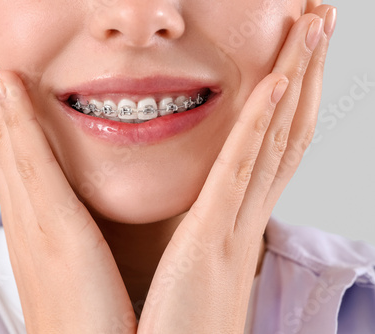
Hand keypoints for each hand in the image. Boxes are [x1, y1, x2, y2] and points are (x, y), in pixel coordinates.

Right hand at [0, 3, 136, 332]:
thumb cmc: (94, 313)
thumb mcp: (82, 251)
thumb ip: (75, 213)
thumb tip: (74, 190)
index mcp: (36, 208)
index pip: (6, 133)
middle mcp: (25, 205)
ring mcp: (34, 219)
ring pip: (0, 133)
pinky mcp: (56, 237)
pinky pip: (33, 171)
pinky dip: (15, 126)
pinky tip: (4, 84)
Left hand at [138, 5, 335, 332]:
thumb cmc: (172, 331)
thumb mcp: (192, 272)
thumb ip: (202, 238)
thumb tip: (201, 218)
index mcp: (233, 228)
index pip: (270, 152)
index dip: (289, 101)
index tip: (297, 57)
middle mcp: (242, 223)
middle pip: (284, 134)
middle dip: (307, 74)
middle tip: (319, 22)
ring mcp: (232, 232)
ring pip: (273, 142)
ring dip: (295, 79)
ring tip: (312, 26)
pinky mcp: (209, 245)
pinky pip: (239, 173)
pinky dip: (262, 125)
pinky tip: (277, 82)